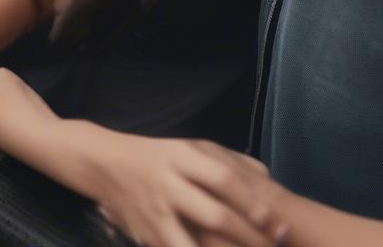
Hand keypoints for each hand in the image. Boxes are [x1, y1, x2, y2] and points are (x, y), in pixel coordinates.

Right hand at [75, 130, 284, 246]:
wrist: (105, 163)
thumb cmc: (159, 156)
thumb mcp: (190, 146)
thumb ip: (227, 160)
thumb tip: (268, 181)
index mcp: (182, 156)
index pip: (224, 179)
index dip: (252, 202)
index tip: (277, 221)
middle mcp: (169, 183)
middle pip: (215, 214)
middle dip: (250, 237)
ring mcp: (156, 213)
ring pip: (193, 244)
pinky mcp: (147, 236)